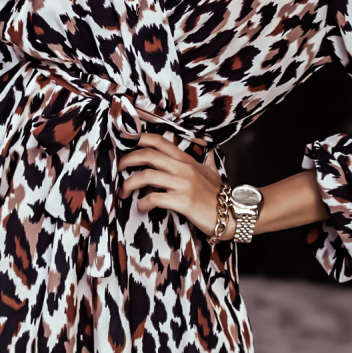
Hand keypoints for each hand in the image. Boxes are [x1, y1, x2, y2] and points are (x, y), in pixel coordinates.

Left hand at [118, 132, 234, 238]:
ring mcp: (183, 184)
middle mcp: (183, 168)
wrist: (233, 213)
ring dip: (129, 183)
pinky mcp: (183, 201)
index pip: (160, 142)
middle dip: (127, 160)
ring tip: (123, 191)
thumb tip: (210, 153)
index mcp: (186, 160)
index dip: (140, 139)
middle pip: (148, 155)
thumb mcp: (213, 173)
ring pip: (147, 176)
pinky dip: (143, 203)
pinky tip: (141, 207)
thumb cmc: (219, 195)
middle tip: (118, 169)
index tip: (126, 144)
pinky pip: (155, 198)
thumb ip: (206, 162)